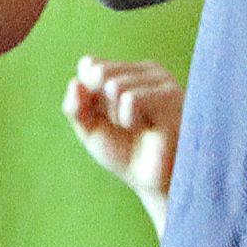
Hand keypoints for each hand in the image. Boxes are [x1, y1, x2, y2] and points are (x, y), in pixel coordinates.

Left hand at [64, 52, 181, 218]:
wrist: (151, 181)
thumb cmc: (124, 152)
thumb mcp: (89, 129)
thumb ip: (75, 107)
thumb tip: (75, 82)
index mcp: (128, 71)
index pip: (89, 65)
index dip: (86, 97)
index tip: (105, 118)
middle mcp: (147, 70)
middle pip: (99, 72)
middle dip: (101, 106)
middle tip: (123, 125)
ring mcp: (162, 80)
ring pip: (114, 85)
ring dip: (117, 116)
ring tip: (137, 128)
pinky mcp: (170, 96)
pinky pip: (131, 99)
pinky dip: (129, 119)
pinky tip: (147, 128)